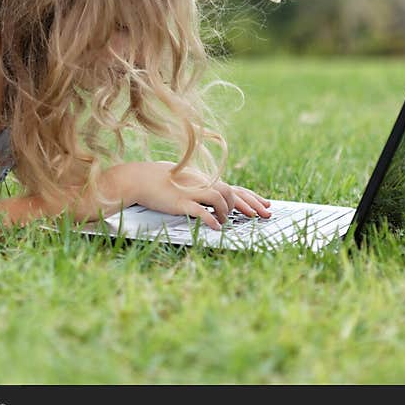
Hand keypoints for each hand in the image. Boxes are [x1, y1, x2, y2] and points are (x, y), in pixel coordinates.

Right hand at [121, 160, 270, 230]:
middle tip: (262, 216)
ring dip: (227, 211)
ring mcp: (192, 192)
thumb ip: (200, 186)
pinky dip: (211, 218)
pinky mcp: (181, 201)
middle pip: (232, 191)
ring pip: (220, 197)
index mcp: (204, 179)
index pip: (233, 187)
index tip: (265, 205)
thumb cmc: (160, 180)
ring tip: (225, 221)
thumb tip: (213, 196)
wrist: (139, 178)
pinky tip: (216, 226)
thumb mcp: (184, 181)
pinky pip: (200, 210)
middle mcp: (201, 183)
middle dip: (249, 204)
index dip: (251, 197)